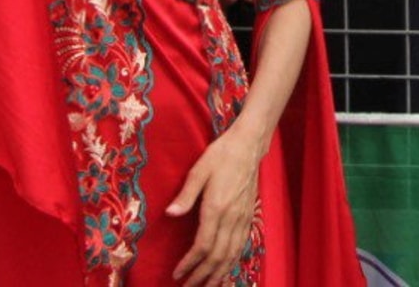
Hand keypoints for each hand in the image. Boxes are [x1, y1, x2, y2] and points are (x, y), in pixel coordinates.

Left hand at [167, 127, 263, 284]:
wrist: (249, 145)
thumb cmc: (221, 154)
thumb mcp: (199, 170)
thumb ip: (186, 195)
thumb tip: (169, 214)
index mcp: (216, 207)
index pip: (203, 245)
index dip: (190, 263)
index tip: (178, 274)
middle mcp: (232, 217)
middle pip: (218, 256)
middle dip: (203, 275)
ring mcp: (243, 218)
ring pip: (232, 254)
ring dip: (219, 273)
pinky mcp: (249, 215)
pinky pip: (241, 245)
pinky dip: (233, 261)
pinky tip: (226, 269)